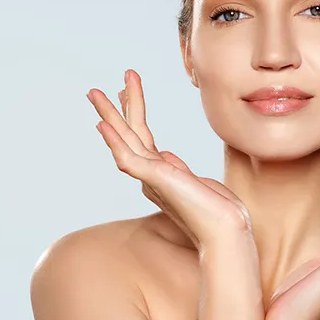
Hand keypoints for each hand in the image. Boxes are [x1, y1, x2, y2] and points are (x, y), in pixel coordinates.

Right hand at [87, 69, 252, 249]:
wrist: (226, 231)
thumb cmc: (219, 211)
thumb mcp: (197, 181)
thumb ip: (177, 168)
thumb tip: (165, 154)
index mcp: (160, 174)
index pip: (141, 138)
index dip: (132, 113)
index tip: (124, 92)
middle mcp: (150, 176)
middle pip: (129, 134)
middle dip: (115, 109)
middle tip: (94, 89)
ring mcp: (150, 178)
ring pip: (124, 140)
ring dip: (109, 115)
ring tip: (93, 92)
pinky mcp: (156, 180)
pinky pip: (128, 158)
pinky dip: (115, 141)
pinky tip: (103, 124)